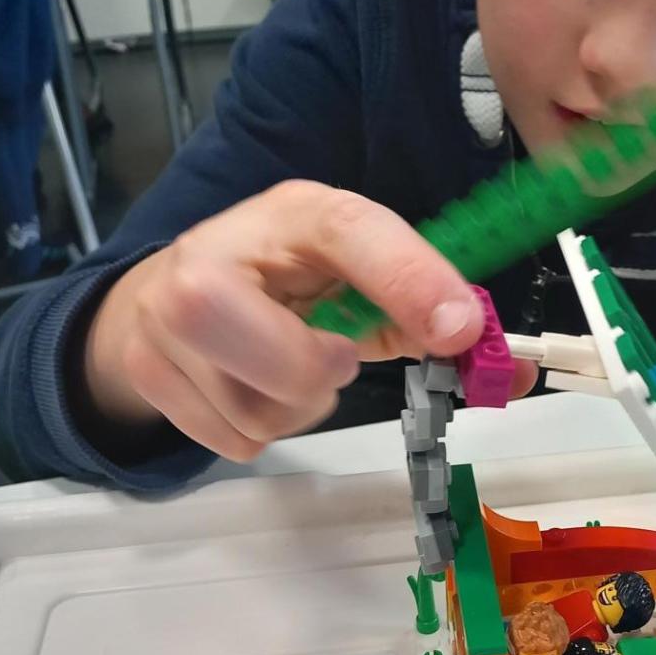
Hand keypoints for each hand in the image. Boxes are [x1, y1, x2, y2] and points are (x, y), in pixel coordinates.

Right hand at [82, 182, 535, 461]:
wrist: (154, 297)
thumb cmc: (279, 281)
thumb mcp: (350, 272)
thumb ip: (428, 315)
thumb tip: (511, 366)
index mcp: (293, 213)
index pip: (352, 233)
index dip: (410, 281)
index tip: (458, 329)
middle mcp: (215, 255)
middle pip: (295, 363)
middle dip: (324, 377)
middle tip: (327, 355)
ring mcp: (166, 318)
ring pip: (266, 414)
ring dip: (293, 407)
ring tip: (279, 365)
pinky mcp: (144, 372)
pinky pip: (235, 441)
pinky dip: (255, 426)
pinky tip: (245, 384)